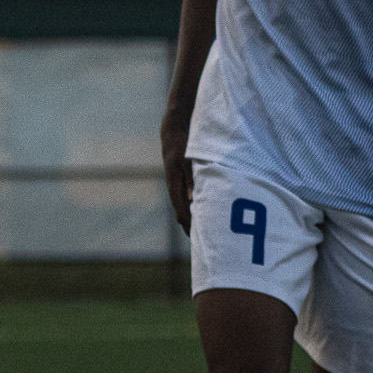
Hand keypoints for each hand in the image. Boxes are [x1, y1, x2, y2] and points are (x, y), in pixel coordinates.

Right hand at [160, 115, 193, 233]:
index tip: (197, 236)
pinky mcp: (178, 181)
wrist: (171, 132)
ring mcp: (174, 184)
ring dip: (190, 218)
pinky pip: (183, 198)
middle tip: (200, 240)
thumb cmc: (182, 145)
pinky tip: (198, 212)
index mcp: (174, 183)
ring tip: (200, 231)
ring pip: (181, 206)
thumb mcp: (187, 161)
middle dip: (189, 225)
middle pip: (180, 211)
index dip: (188, 224)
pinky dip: (190, 208)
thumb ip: (191, 180)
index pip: (180, 210)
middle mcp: (173, 186)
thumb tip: (192, 201)